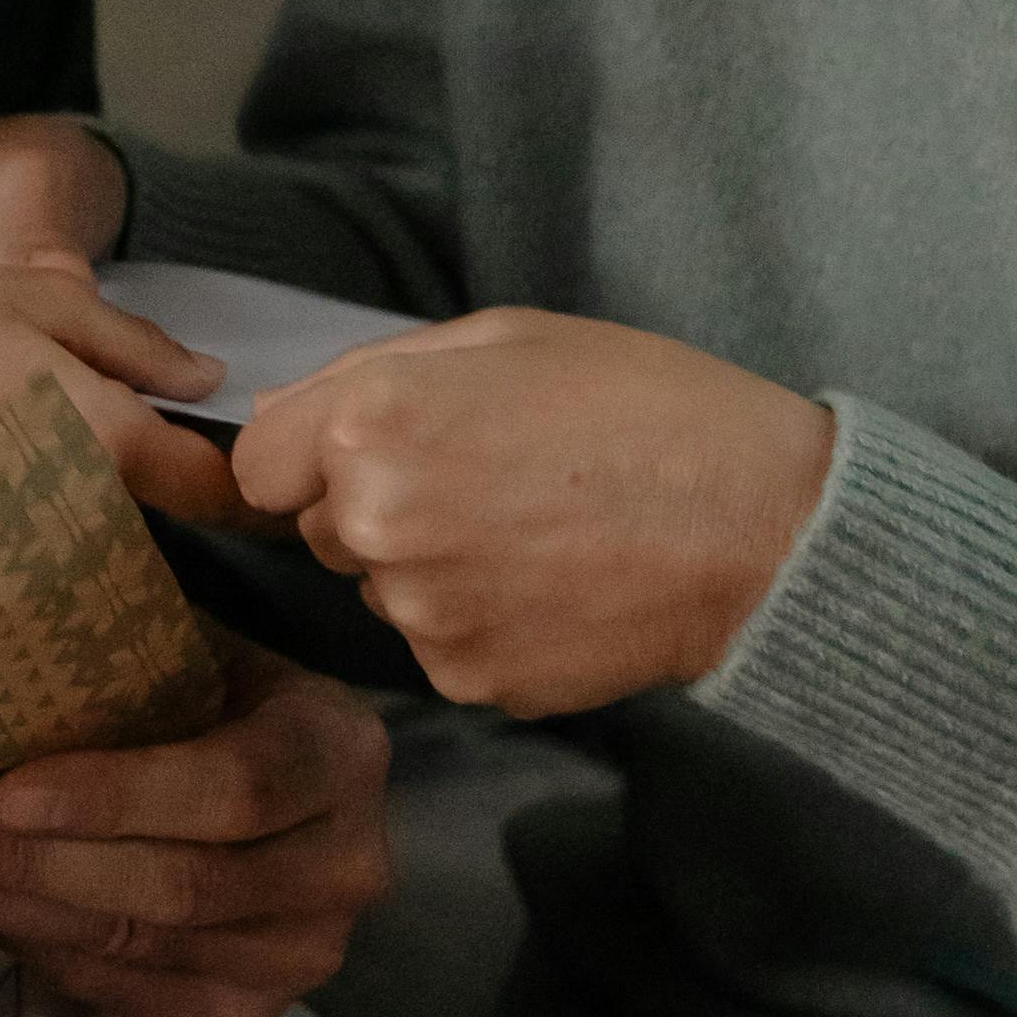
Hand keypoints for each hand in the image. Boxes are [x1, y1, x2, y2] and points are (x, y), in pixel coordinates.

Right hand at [0, 261, 238, 524]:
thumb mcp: (39, 300)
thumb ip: (135, 344)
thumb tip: (212, 379)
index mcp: (111, 439)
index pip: (222, 489)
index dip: (257, 475)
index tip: (273, 461)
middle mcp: (86, 510)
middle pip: (170, 517)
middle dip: (194, 491)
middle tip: (195, 446)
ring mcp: (38, 546)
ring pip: (120, 536)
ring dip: (134, 509)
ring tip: (122, 461)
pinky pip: (63, 547)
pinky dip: (73, 524)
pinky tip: (42, 475)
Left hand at [0, 634, 390, 1016]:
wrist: (272, 778)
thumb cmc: (207, 694)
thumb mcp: (187, 649)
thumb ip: (109, 651)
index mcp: (339, 751)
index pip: (237, 786)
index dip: (120, 796)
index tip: (7, 790)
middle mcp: (346, 866)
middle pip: (180, 885)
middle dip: (31, 864)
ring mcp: (304, 955)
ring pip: (141, 948)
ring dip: (12, 910)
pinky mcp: (251, 1013)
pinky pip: (130, 995)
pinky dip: (38, 952)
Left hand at [232, 308, 835, 715]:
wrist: (760, 524)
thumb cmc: (642, 406)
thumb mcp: (502, 338)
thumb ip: (368, 374)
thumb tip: (274, 418)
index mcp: (373, 425)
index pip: (256, 466)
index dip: (305, 456)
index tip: (363, 451)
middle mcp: (378, 524)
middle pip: (318, 529)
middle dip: (371, 506)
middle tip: (483, 481)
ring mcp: (423, 613)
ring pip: (381, 590)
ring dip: (429, 566)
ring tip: (532, 531)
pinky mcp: (470, 678)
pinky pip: (439, 645)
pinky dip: (480, 622)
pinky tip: (552, 584)